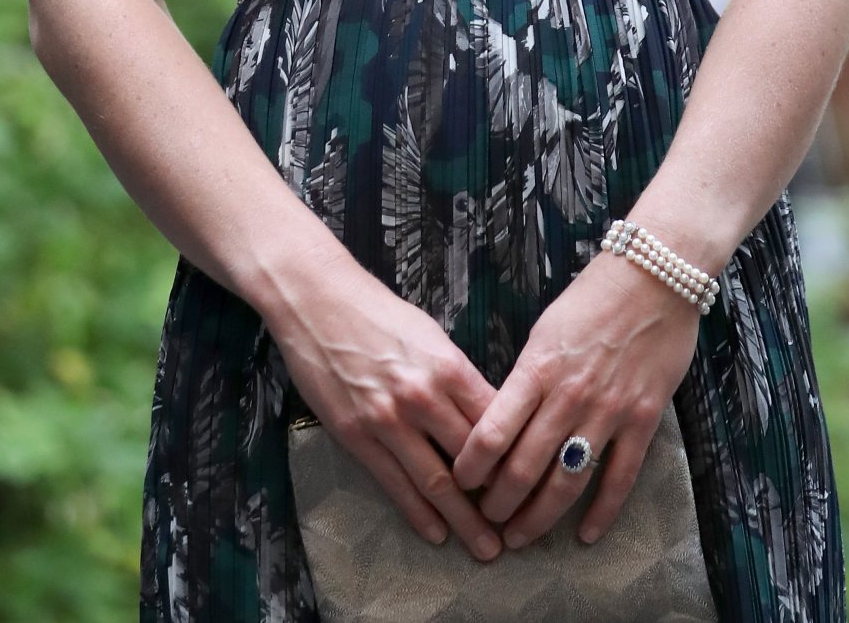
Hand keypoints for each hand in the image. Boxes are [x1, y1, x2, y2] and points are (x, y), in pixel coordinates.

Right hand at [266, 243, 506, 560]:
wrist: (317, 301)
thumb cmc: (378, 312)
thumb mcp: (430, 335)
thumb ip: (457, 376)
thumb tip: (486, 414)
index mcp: (448, 366)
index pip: (495, 423)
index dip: (516, 457)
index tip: (531, 482)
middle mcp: (423, 396)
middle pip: (473, 459)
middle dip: (499, 497)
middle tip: (521, 527)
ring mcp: (387, 419)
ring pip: (437, 482)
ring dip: (464, 520)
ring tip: (487, 547)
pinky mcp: (356, 435)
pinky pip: (394, 483)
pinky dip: (418, 513)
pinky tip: (436, 534)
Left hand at [452, 252, 700, 548]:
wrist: (653, 277)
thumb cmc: (592, 297)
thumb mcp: (544, 329)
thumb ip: (526, 376)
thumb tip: (501, 417)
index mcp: (537, 369)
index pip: (492, 432)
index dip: (470, 467)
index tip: (458, 482)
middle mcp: (568, 396)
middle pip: (524, 467)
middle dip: (499, 503)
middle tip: (485, 522)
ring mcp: (607, 411)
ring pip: (566, 482)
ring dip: (539, 517)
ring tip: (519, 537)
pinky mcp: (642, 420)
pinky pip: (619, 478)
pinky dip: (601, 513)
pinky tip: (585, 536)